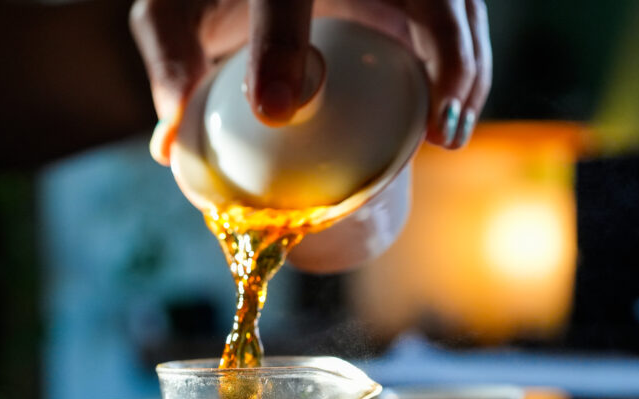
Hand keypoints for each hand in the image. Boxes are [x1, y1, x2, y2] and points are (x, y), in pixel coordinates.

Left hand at [131, 0, 491, 164]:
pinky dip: (464, 58)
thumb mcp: (174, 9)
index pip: (282, 1)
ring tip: (452, 133)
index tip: (277, 110)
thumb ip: (169, 59)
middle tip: (439, 132)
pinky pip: (456, 11)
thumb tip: (169, 144)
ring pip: (455, 3)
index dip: (281, 47)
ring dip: (468, 66)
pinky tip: (452, 110)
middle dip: (447, 58)